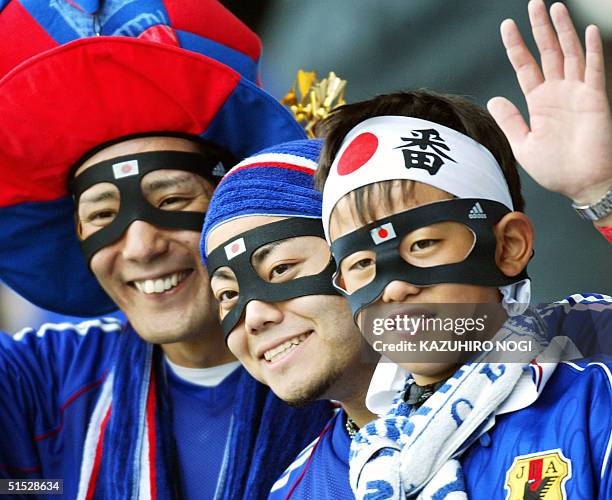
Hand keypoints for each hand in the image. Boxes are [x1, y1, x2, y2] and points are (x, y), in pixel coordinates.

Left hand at [487, 0, 611, 205]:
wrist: (581, 183)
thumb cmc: (555, 168)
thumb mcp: (523, 145)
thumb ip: (510, 121)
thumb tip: (494, 99)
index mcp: (538, 102)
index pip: (525, 67)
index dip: (516, 46)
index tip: (507, 26)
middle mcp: (557, 92)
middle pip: (547, 52)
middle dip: (539, 28)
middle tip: (533, 4)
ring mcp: (577, 92)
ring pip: (569, 53)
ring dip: (563, 30)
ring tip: (555, 7)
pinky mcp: (595, 98)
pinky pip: (594, 69)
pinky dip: (590, 50)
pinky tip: (587, 31)